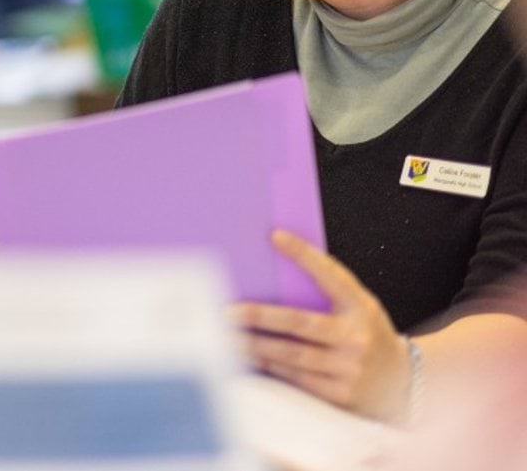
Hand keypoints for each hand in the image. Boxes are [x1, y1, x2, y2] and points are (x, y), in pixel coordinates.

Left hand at [233, 230, 411, 420]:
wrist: (403, 383)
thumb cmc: (366, 336)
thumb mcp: (358, 308)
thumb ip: (329, 292)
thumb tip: (279, 266)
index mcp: (360, 308)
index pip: (331, 275)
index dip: (304, 255)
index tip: (276, 236)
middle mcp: (356, 338)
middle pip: (300, 323)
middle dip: (260, 317)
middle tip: (228, 311)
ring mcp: (350, 368)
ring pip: (292, 355)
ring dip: (255, 345)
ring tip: (227, 337)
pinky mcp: (342, 395)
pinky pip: (297, 380)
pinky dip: (270, 368)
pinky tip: (248, 360)